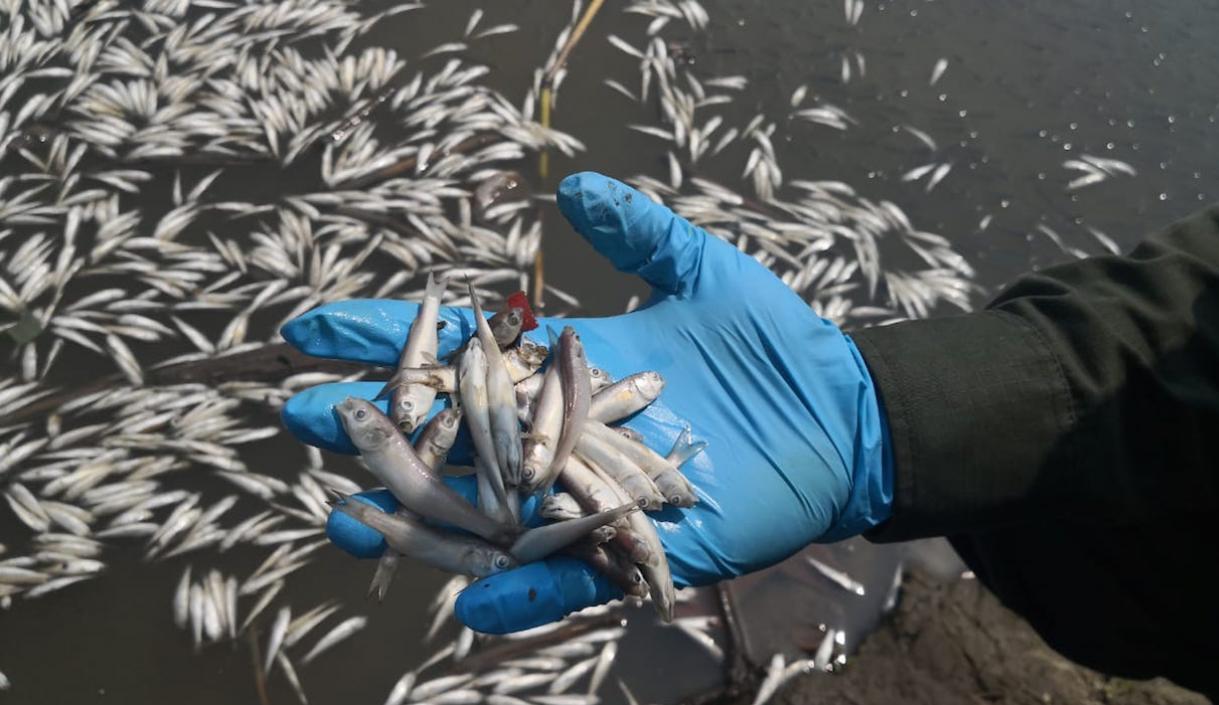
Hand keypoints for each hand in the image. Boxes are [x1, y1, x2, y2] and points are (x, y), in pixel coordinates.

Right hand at [280, 171, 894, 633]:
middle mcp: (561, 438)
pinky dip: (522, 594)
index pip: (459, 356)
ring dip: (419, 520)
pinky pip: (567, 578)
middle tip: (296, 414)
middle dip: (374, 427)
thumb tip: (578, 188)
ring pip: (488, 516)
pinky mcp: (634, 544)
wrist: (839, 413)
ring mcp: (590, 495)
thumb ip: (639, 232)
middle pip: (451, 438)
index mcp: (562, 373)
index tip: (312, 326)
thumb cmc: (773, 344)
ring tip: (346, 513)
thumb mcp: (701, 272)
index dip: (386, 340)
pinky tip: (468, 601)